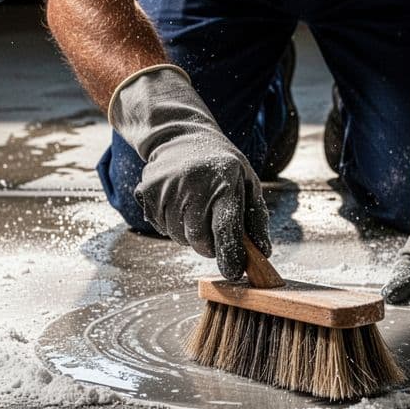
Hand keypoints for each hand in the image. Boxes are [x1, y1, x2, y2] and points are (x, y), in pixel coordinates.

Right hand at [136, 131, 270, 279]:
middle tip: (213, 229)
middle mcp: (194, 183)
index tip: (233, 271)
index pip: (226, 227)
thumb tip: (262, 254)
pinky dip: (170, 224)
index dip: (230, 254)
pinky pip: (159, 226)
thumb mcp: (248, 183)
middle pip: (199, 239)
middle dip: (209, 244)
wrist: (181, 137)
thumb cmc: (222, 167)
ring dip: (188, 233)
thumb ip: (257, 220)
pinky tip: (177, 203)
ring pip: (178, 236)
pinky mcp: (146, 191)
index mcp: (224, 181)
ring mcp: (167, 186)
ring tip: (195, 208)